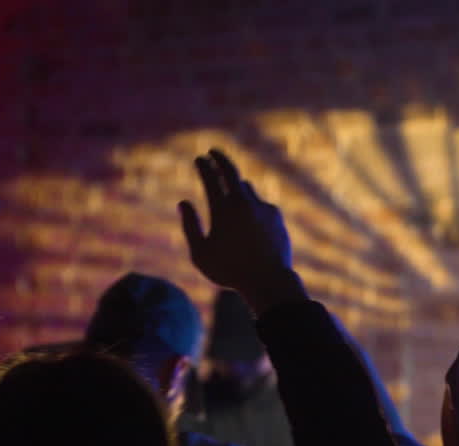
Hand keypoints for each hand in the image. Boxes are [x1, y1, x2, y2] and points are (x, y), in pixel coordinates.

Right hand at [179, 150, 305, 313]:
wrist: (268, 280)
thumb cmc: (229, 271)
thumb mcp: (200, 254)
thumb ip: (190, 226)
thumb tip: (183, 202)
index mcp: (222, 210)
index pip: (210, 178)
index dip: (204, 166)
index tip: (199, 158)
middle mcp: (242, 203)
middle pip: (231, 171)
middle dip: (220, 159)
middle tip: (213, 152)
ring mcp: (261, 207)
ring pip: (246, 188)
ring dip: (236, 187)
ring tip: (230, 193)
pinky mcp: (275, 214)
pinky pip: (260, 204)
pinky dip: (252, 206)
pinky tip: (249, 220)